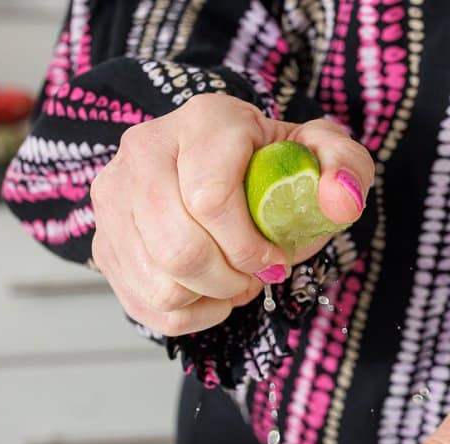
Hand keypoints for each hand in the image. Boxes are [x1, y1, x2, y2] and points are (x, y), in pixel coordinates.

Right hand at [88, 94, 372, 335]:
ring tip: (234, 281)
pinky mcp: (104, 240)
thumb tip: (340, 201)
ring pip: (160, 283)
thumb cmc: (276, 165)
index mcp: (203, 122)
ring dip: (210, 298)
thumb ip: (345, 168)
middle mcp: (144, 151)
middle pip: (179, 249)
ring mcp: (114, 197)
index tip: (277, 261)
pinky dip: (188, 315)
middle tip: (255, 277)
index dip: (250, 248)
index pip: (210, 201)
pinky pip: (144, 305)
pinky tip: (208, 293)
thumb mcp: (323, 154)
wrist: (224, 165)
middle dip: (231, 280)